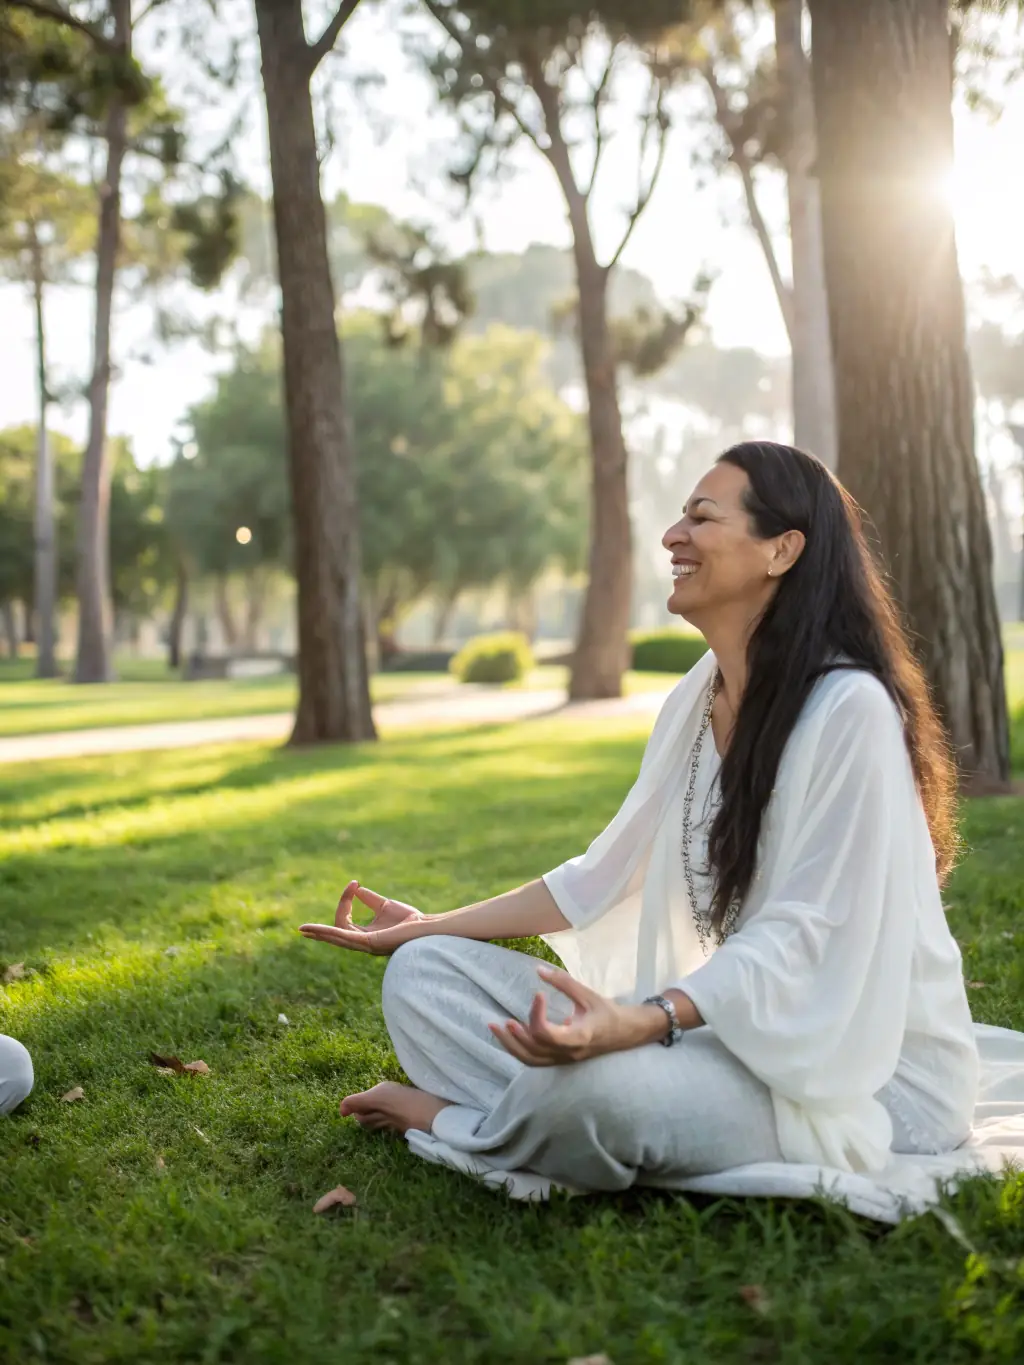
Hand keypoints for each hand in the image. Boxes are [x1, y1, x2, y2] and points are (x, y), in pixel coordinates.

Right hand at [298, 880, 424, 955]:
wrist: (426, 926)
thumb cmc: (410, 919)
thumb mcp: (385, 905)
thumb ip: (370, 899)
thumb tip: (356, 889)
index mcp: (365, 935)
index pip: (345, 921)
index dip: (345, 901)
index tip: (354, 883)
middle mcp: (363, 943)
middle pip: (336, 934)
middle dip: (319, 932)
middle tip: (301, 928)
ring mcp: (366, 945)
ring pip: (337, 939)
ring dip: (320, 934)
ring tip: (304, 930)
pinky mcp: (371, 943)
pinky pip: (346, 938)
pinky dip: (331, 933)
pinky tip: (319, 930)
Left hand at [490, 966, 663, 1066]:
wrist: (625, 1033)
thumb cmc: (607, 1012)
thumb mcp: (587, 994)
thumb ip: (563, 982)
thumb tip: (539, 970)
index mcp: (578, 1037)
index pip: (547, 1034)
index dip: (536, 1015)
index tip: (538, 995)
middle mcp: (569, 1053)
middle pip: (533, 1052)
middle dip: (514, 1037)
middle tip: (500, 1021)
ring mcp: (564, 1060)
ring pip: (531, 1060)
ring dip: (512, 1046)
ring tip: (496, 1029)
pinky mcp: (561, 1060)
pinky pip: (536, 1060)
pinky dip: (520, 1050)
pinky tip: (510, 1036)